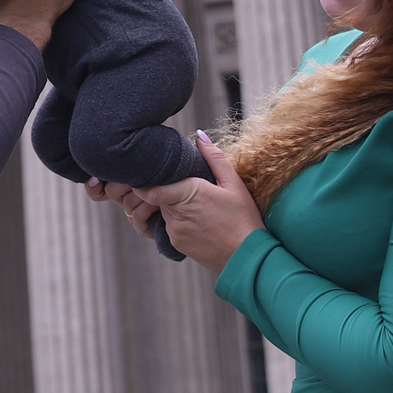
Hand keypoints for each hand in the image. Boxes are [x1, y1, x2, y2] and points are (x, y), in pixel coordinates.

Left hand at [116, 134, 263, 272]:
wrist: (247, 258)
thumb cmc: (243, 219)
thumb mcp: (234, 184)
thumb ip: (214, 157)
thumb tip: (199, 134)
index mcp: (188, 194)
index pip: (150, 187)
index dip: (146, 180)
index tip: (152, 172)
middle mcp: (176, 214)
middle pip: (155, 195)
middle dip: (162, 188)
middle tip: (178, 183)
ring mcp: (174, 231)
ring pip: (161, 211)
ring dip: (171, 205)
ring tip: (193, 203)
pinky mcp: (175, 244)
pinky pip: (168, 227)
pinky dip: (176, 220)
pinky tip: (196, 220)